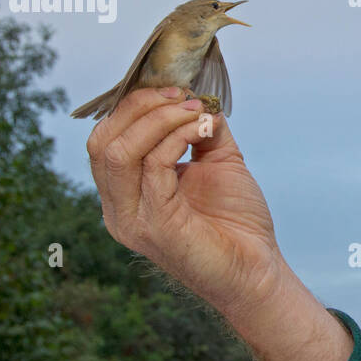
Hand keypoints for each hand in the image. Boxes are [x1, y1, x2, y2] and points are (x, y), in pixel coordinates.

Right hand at [86, 87, 285, 320]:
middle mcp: (119, 208)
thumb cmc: (236, 221)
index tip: (176, 90)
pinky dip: (177, 138)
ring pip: (119, 151)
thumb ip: (201, 130)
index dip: (135, 105)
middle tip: (184, 98)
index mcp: (125, 193)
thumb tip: (198, 98)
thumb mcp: (218, 161)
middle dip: (142, 107)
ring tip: (196, 113)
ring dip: (160, 119)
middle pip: (102, 140)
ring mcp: (133, 219)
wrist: (258, 270)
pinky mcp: (157, 226)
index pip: (105, 137)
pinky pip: (153, 166)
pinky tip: (202, 132)